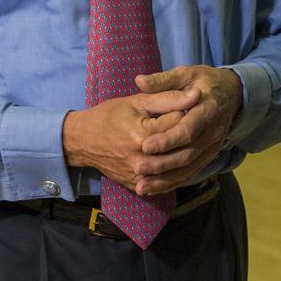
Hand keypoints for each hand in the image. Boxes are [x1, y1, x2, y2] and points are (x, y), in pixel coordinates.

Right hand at [60, 91, 190, 191]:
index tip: (185, 108)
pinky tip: (177, 158)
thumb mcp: (139, 101)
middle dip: (188, 134)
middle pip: (181, 148)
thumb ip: (169, 98)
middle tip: (189, 124)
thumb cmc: (111, 115)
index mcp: (143, 136)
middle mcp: (142, 160)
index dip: (187, 113)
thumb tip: (197, 94)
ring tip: (185, 139)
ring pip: (176, 168)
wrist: (83, 140)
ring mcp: (139, 176)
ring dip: (185, 153)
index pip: (181, 124)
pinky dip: (175, 171)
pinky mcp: (137, 186)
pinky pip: (164, 182)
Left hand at [128, 65, 243, 194]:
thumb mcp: (187, 74)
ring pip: (189, 168)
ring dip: (165, 180)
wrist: (233, 94)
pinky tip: (154, 189)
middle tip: (137, 167)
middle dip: (162, 164)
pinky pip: (191, 173)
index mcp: (208, 110)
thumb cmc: (205, 82)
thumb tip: (139, 81)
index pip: (188, 129)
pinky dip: (173, 183)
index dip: (167, 139)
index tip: (145, 146)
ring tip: (141, 186)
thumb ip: (163, 80)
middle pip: (188, 153)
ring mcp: (213, 146)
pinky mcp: (209, 155)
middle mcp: (214, 132)